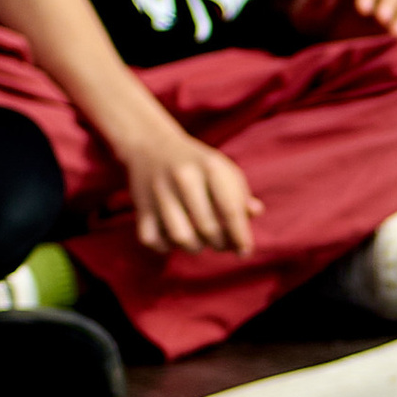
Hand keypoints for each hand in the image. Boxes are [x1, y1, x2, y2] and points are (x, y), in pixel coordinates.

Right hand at [112, 110, 263, 254]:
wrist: (152, 145)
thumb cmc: (197, 164)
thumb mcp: (223, 170)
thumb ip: (240, 194)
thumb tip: (255, 213)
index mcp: (210, 167)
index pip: (230, 209)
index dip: (240, 236)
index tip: (245, 251)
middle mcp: (184, 178)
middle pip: (207, 227)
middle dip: (220, 244)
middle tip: (224, 245)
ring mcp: (160, 192)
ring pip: (180, 237)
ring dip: (195, 247)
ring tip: (202, 242)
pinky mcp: (141, 205)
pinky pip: (152, 240)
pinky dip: (166, 247)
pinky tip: (175, 240)